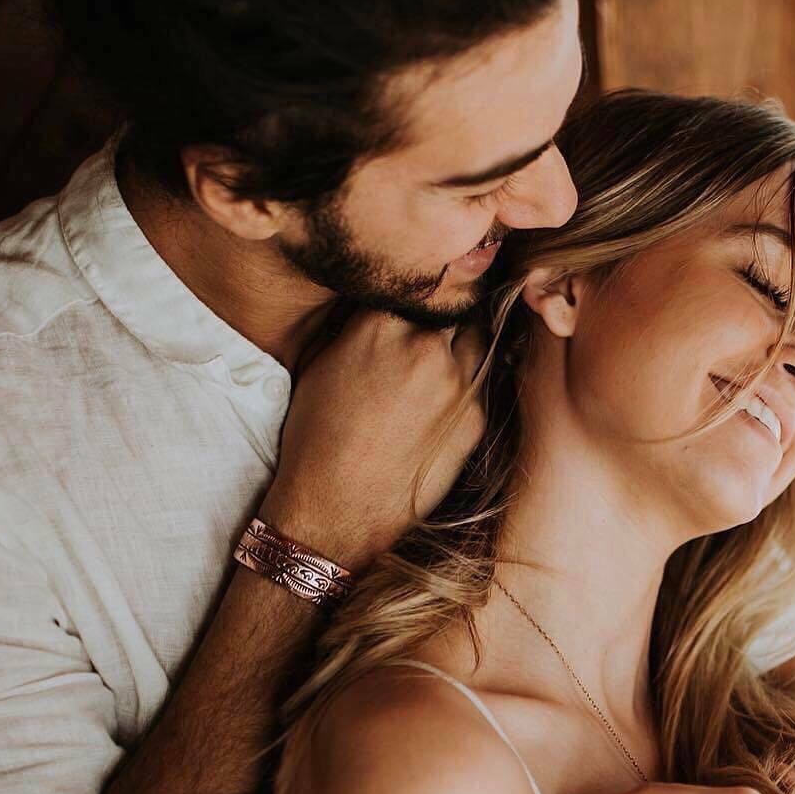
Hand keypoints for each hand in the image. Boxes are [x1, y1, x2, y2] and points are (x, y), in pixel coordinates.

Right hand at [262, 310, 486, 567]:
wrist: (334, 509)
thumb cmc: (316, 439)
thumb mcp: (322, 363)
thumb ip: (361, 326)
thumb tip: (386, 305)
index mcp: (381, 322)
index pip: (418, 284)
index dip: (419, 290)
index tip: (420, 294)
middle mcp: (425, 345)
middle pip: (454, 305)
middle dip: (445, 311)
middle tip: (435, 323)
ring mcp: (457, 382)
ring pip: (475, 339)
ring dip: (462, 344)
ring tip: (437, 364)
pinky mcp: (475, 419)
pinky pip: (478, 385)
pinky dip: (465, 386)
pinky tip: (440, 405)